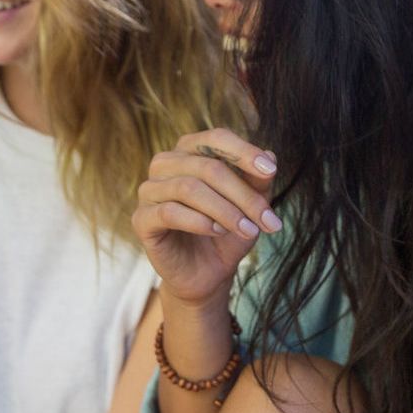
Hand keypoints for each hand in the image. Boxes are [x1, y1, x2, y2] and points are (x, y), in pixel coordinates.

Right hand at [132, 128, 281, 311]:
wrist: (207, 273)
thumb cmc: (228, 231)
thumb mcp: (250, 205)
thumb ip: (258, 180)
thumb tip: (270, 155)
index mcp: (190, 150)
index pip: (216, 139)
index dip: (244, 152)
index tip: (270, 171)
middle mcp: (165, 163)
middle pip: (208, 167)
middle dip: (243, 195)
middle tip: (268, 220)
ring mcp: (149, 190)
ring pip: (189, 188)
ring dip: (225, 211)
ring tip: (248, 230)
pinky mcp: (141, 219)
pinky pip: (169, 212)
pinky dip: (199, 221)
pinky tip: (218, 231)